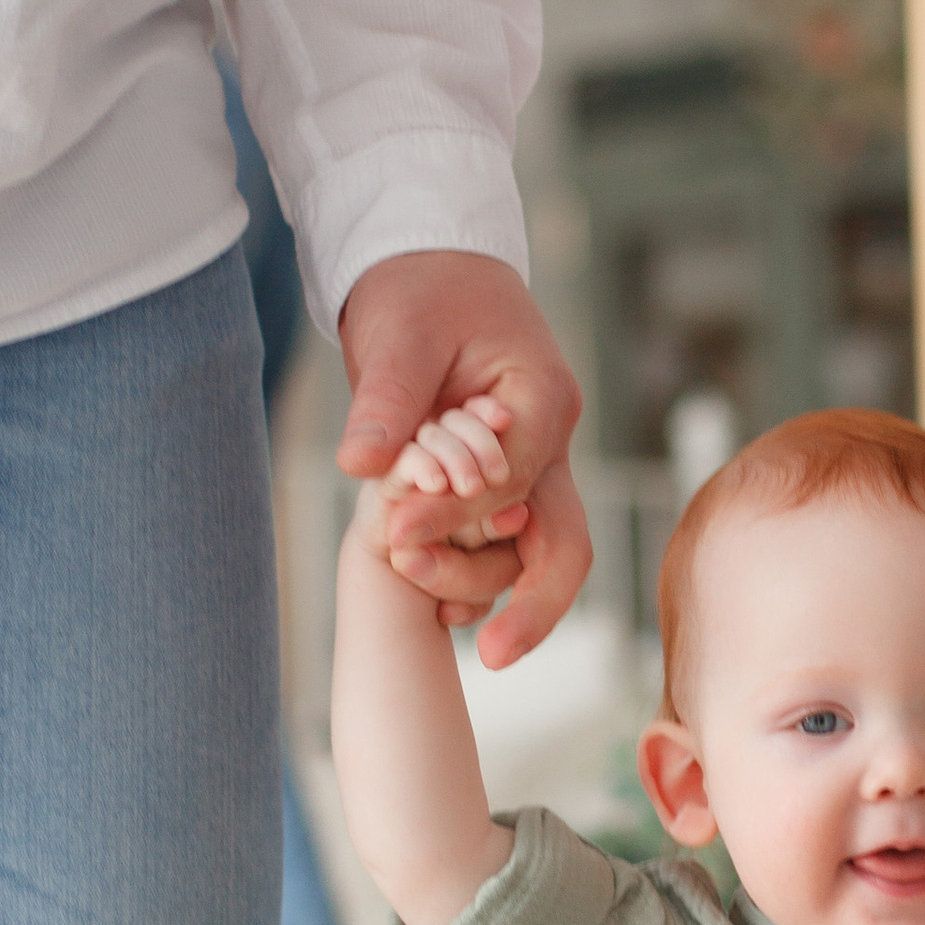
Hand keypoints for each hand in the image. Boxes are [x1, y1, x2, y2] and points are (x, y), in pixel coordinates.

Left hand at [338, 250, 588, 657]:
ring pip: (533, 554)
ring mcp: (530, 468)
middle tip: (492, 656)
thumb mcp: (399, 334)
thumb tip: (361, 464)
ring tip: (424, 606)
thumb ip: (388, 399)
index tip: (395, 537)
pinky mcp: (501, 486)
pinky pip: (502, 549)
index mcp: (540, 399)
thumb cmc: (420, 290)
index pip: (511, 478)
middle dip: (536, 604)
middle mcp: (548, 442)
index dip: (455, 514)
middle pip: (562, 540)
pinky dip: (471, 576)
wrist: (430, 268)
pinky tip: (431, 606)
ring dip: (483, 587)